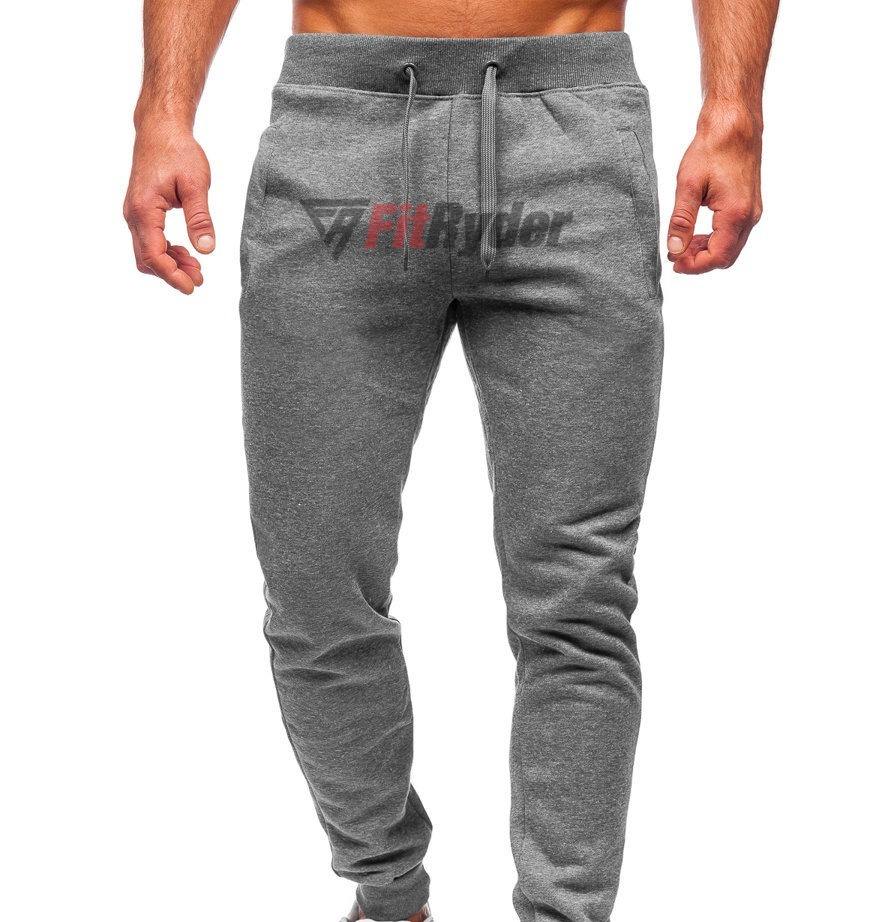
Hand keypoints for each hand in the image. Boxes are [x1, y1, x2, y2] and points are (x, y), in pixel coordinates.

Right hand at [123, 122, 214, 293]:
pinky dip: (166, 252)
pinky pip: (148, 241)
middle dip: (172, 273)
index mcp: (144, 210)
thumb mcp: (196, 185)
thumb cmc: (178, 152)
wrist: (161, 130)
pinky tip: (186, 253)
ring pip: (146, 252)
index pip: (153, 255)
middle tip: (199, 279)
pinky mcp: (140, 211)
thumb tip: (206, 249)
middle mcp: (133, 214)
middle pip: (147, 259)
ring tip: (197, 268)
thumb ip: (200, 218)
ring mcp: (134, 213)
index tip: (192, 287)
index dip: (172, 275)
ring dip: (170, 264)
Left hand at [667, 102, 762, 273]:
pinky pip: (734, 235)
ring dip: (706, 251)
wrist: (734, 126)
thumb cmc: (712, 149)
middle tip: (675, 256)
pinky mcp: (749, 206)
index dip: (694, 266)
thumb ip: (681, 221)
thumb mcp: (688, 186)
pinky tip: (696, 234)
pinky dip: (715, 240)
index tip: (673, 263)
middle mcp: (749, 216)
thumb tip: (674, 249)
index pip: (717, 256)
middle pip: (726, 257)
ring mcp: (752, 211)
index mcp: (736, 214)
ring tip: (681, 245)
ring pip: (731, 247)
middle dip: (699, 261)